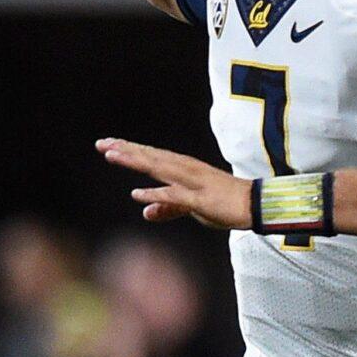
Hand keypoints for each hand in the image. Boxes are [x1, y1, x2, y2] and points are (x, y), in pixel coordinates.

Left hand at [100, 137, 249, 228]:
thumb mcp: (191, 207)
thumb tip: (145, 212)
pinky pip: (175, 196)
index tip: (108, 144)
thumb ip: (168, 208)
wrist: (255, 206)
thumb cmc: (224, 204)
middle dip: (126, 150)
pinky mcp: (201, 199)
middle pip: (151, 157)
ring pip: (160, 169)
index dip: (130, 150)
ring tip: (113, 156)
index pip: (152, 156)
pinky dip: (156, 194)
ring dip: (136, 162)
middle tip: (101, 143)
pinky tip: (137, 193)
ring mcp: (193, 183)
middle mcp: (186, 170)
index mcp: (183, 169)